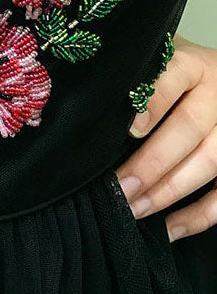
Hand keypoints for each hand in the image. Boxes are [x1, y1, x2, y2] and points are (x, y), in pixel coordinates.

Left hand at [116, 35, 216, 241]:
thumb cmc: (172, 79)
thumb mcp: (156, 68)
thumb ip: (135, 85)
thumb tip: (89, 120)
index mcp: (192, 65)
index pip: (173, 79)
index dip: (153, 105)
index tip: (129, 130)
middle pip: (190, 127)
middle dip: (152, 163)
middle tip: (120, 187)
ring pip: (211, 160)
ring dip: (170, 191)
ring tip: (135, 209)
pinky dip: (200, 215)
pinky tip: (170, 228)